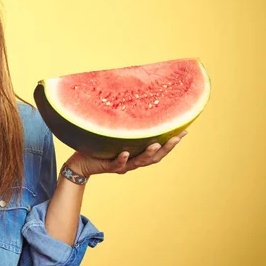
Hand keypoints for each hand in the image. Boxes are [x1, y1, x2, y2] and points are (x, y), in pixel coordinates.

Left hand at [67, 130, 187, 177]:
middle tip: (177, 137)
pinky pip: (116, 164)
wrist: (81, 162)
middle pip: (154, 157)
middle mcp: (132, 161)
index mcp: (137, 153)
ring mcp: (121, 165)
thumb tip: (134, 99)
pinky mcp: (107, 166)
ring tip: (156, 145)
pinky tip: (125, 153)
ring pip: (138, 162)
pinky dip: (122, 159)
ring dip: (148, 154)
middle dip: (167, 148)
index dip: (172, 142)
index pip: (159, 148)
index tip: (185, 131)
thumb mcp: (115, 133)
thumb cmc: (99, 145)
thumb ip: (126, 125)